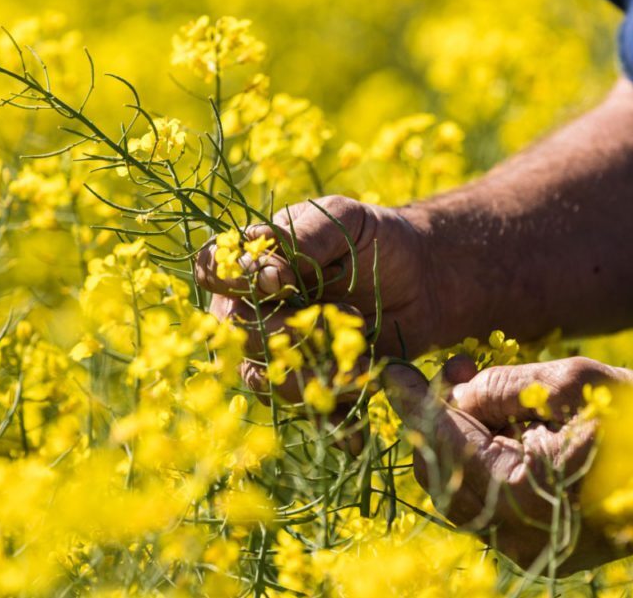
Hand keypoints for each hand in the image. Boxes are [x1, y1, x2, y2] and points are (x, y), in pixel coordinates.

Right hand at [195, 195, 439, 397]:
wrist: (422, 279)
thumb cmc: (376, 238)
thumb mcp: (344, 219)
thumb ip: (303, 236)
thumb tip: (266, 272)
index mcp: (251, 259)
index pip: (210, 269)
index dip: (231, 280)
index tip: (279, 281)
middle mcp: (252, 307)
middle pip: (234, 331)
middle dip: (284, 330)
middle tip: (342, 313)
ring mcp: (277, 350)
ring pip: (262, 376)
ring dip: (309, 370)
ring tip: (360, 354)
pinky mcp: (308, 381)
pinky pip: (300, 407)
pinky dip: (329, 411)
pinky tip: (356, 413)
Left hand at [382, 355, 632, 574]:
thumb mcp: (573, 382)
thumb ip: (501, 387)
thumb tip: (454, 394)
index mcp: (524, 495)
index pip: (444, 442)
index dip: (414, 402)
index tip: (389, 370)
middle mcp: (516, 536)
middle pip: (442, 471)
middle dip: (439, 417)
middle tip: (460, 370)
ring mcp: (527, 549)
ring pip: (460, 488)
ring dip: (459, 438)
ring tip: (484, 391)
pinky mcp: (539, 549)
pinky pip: (488, 502)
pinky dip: (482, 461)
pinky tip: (502, 425)